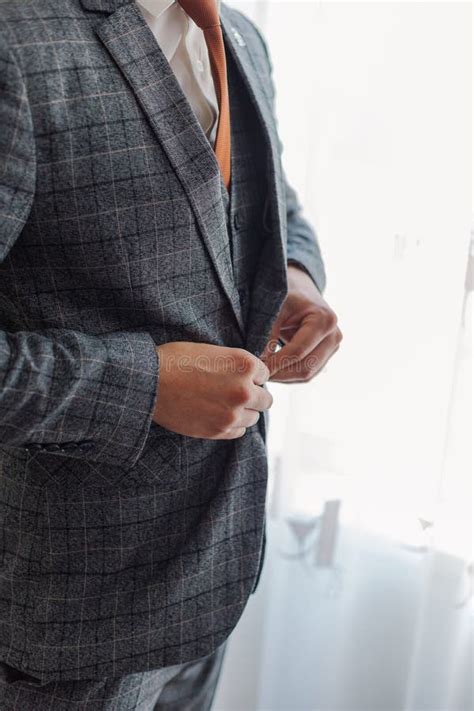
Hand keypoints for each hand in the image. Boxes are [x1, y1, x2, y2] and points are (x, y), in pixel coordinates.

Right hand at [153, 342, 271, 438]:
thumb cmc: (176, 360)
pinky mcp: (219, 431)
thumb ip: (236, 365)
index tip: (236, 377)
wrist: (149, 381)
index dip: (250, 376)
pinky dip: (231, 424)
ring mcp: (233, 413)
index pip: (264, 375)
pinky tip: (215, 414)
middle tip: (233, 393)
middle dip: (253, 396)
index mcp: (245, 364)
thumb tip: (252, 378)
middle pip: (266, 400)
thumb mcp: (213, 351)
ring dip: (243, 412)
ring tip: (220, 403)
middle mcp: (244, 389)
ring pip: (254, 417)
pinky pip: (239, 431)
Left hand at [262, 264, 341, 381]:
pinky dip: (289, 375)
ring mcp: (333, 347)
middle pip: (305, 367)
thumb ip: (267, 334)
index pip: (298, 351)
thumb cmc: (286, 294)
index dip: (276, 363)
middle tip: (257, 375)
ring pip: (307, 374)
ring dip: (284, 377)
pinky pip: (308, 373)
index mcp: (324, 320)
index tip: (256, 369)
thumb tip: (258, 362)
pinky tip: (273, 371)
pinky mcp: (327, 355)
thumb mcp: (275, 308)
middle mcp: (334, 336)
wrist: (300, 289)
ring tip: (263, 372)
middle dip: (280, 374)